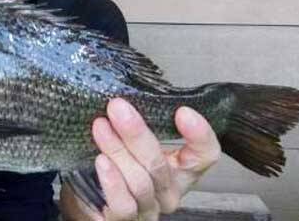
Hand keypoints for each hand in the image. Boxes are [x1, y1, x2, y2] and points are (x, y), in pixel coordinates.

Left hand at [62, 99, 219, 220]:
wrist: (92, 200)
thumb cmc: (118, 164)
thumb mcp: (135, 140)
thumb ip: (142, 121)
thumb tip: (128, 90)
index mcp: (181, 170)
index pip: (205, 155)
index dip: (200, 135)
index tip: (182, 111)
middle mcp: (169, 193)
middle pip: (161, 165)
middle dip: (137, 133)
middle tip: (118, 108)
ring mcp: (149, 209)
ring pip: (140, 182)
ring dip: (118, 151)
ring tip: (101, 128)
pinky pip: (124, 205)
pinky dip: (113, 183)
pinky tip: (102, 162)